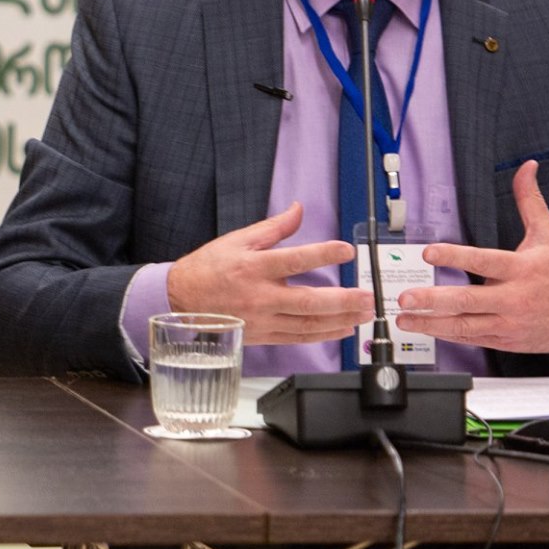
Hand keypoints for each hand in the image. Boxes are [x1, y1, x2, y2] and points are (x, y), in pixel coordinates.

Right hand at [166, 202, 374, 344]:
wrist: (182, 300)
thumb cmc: (209, 268)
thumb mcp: (237, 239)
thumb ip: (273, 228)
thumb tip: (298, 210)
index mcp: (253, 267)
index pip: (295, 260)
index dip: (323, 254)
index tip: (347, 249)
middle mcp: (259, 296)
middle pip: (307, 301)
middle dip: (342, 301)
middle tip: (366, 297)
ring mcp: (262, 319)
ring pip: (307, 324)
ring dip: (340, 320)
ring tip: (363, 313)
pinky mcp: (263, 335)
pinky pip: (298, 337)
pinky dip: (323, 335)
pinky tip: (342, 329)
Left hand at [394, 160, 548, 353]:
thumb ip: (530, 201)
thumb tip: (527, 168)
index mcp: (522, 269)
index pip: (484, 261)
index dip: (455, 257)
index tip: (428, 252)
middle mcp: (515, 298)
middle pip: (469, 300)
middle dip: (433, 299)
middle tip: (406, 297)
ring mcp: (510, 323)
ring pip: (466, 325)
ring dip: (431, 323)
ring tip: (404, 318)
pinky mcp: (508, 341)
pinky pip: (474, 338)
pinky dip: (449, 335)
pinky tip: (427, 329)